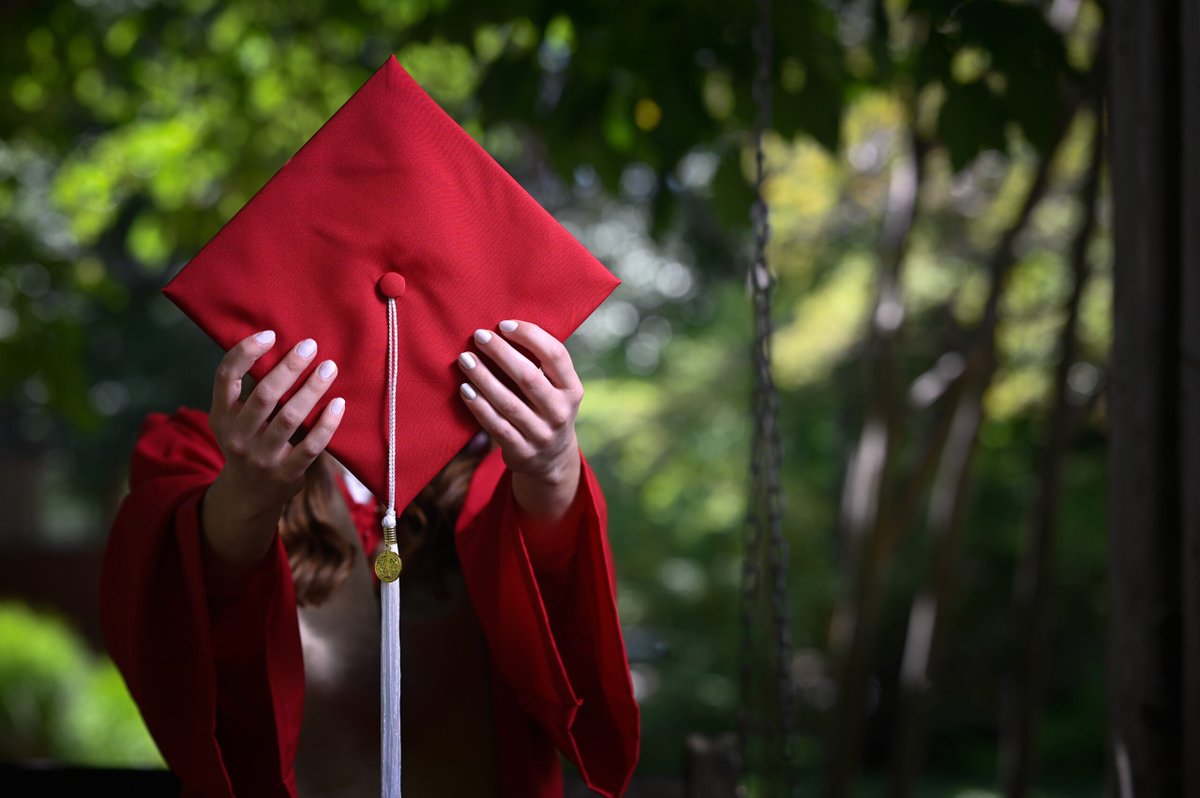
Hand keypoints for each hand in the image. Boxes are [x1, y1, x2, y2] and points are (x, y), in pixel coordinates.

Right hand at [202, 330, 344, 574]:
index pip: (225, 377)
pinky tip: (340, 404)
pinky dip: (327, 423)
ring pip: (289, 417)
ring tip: (329, 368)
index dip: (245, 352)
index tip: (270, 333)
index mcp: (221, 416)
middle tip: (310, 346)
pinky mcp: (286, 473)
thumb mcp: (235, 419)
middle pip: (264, 395)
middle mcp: (237, 436)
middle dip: (289, 367)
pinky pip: (311, 445)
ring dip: (312, 390)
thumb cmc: (250, 442)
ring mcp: (261, 457)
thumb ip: (249, 391)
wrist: (250, 495)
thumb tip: (285, 346)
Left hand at [457, 319, 582, 523]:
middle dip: (501, 353)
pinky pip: (496, 425)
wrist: (552, 459)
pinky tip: (465, 389)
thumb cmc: (546, 409)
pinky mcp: (522, 451)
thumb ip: (541, 365)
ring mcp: (541, 434)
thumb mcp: (557, 389)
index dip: (530, 336)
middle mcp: (560, 412)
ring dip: (484, 378)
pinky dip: (479, 406)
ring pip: (508, 402)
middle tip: (479, 336)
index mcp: (572, 389)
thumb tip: (503, 329)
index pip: (555, 355)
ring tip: (465, 359)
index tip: (504, 324)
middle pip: (529, 377)